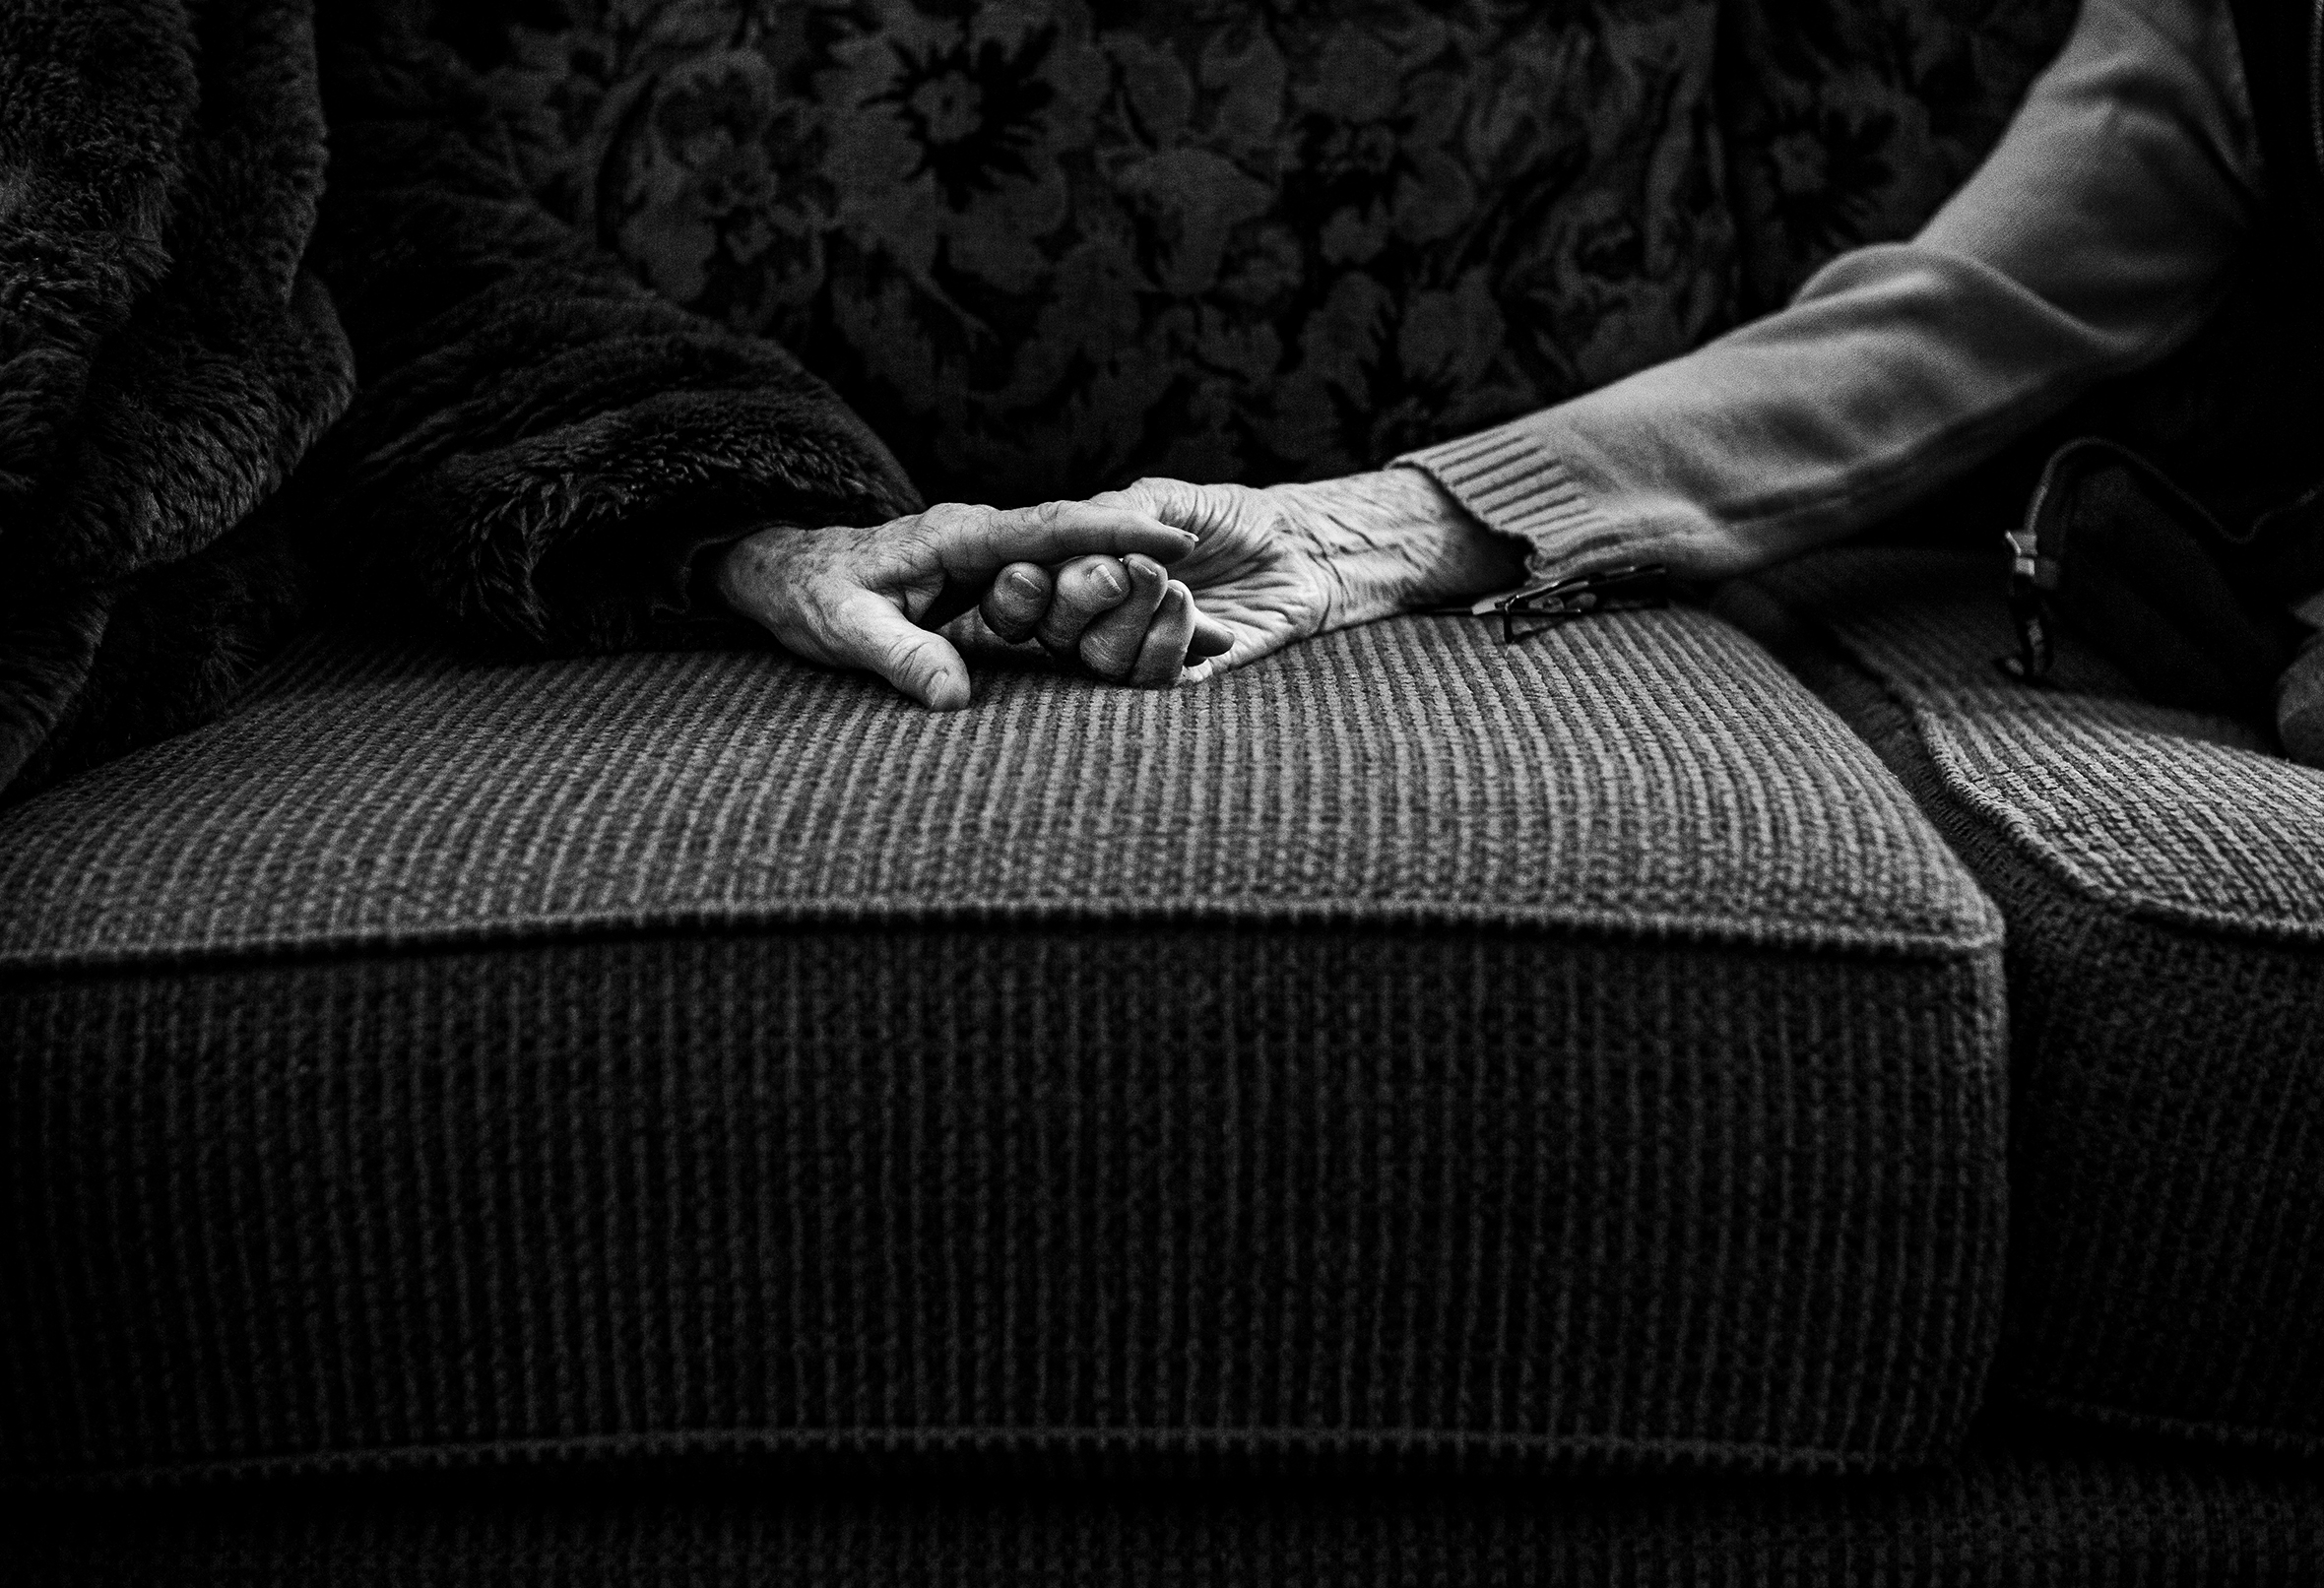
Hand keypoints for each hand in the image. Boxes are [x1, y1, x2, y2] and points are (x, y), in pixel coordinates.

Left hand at [716, 500, 1205, 708]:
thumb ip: (900, 657)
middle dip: (1154, 572)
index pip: (1050, 528)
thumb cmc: (812, 595)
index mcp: (960, 537)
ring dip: (1141, 599)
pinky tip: (1153, 645)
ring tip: (1212, 632)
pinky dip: (1108, 616)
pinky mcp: (996, 588)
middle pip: (1084, 551)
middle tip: (1221, 607)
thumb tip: (955, 699)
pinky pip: (1062, 598)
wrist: (786, 572)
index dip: (1114, 534)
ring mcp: (996, 563)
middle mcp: (989, 542)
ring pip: (1081, 574)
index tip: (1174, 542)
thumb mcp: (845, 629)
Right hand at [1053, 470, 1527, 680]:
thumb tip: (1074, 548)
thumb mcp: (1163, 498)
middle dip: (1083, 600)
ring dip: (1135, 620)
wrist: (1297, 547)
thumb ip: (1111, 517)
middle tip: (1125, 570)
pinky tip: (1202, 615)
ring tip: (1176, 585)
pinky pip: (1153, 681)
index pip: (1023, 596)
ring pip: (1100, 661)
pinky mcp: (1180, 676)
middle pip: (1055, 634)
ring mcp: (1136, 651)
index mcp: (1077, 574)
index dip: (1020, 592)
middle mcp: (1097, 620)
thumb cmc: (1226, 515)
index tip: (1036, 571)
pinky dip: (1173, 646)